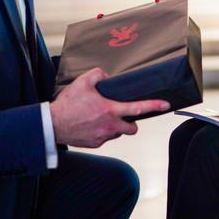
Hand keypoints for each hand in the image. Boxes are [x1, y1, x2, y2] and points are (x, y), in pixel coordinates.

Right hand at [49, 68, 169, 147]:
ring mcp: (103, 137)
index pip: (138, 108)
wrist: (52, 125)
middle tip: (123, 115)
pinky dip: (103, 132)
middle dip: (132, 122)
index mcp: (111, 110)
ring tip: (103, 118)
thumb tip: (105, 76)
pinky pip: (105, 138)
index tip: (165, 104)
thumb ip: (98, 74)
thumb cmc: (68, 104)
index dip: (154, 105)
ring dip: (116, 127)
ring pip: (119, 133)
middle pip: (133, 128)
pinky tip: (92, 125)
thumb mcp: (83, 81)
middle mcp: (110, 125)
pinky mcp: (95, 144)